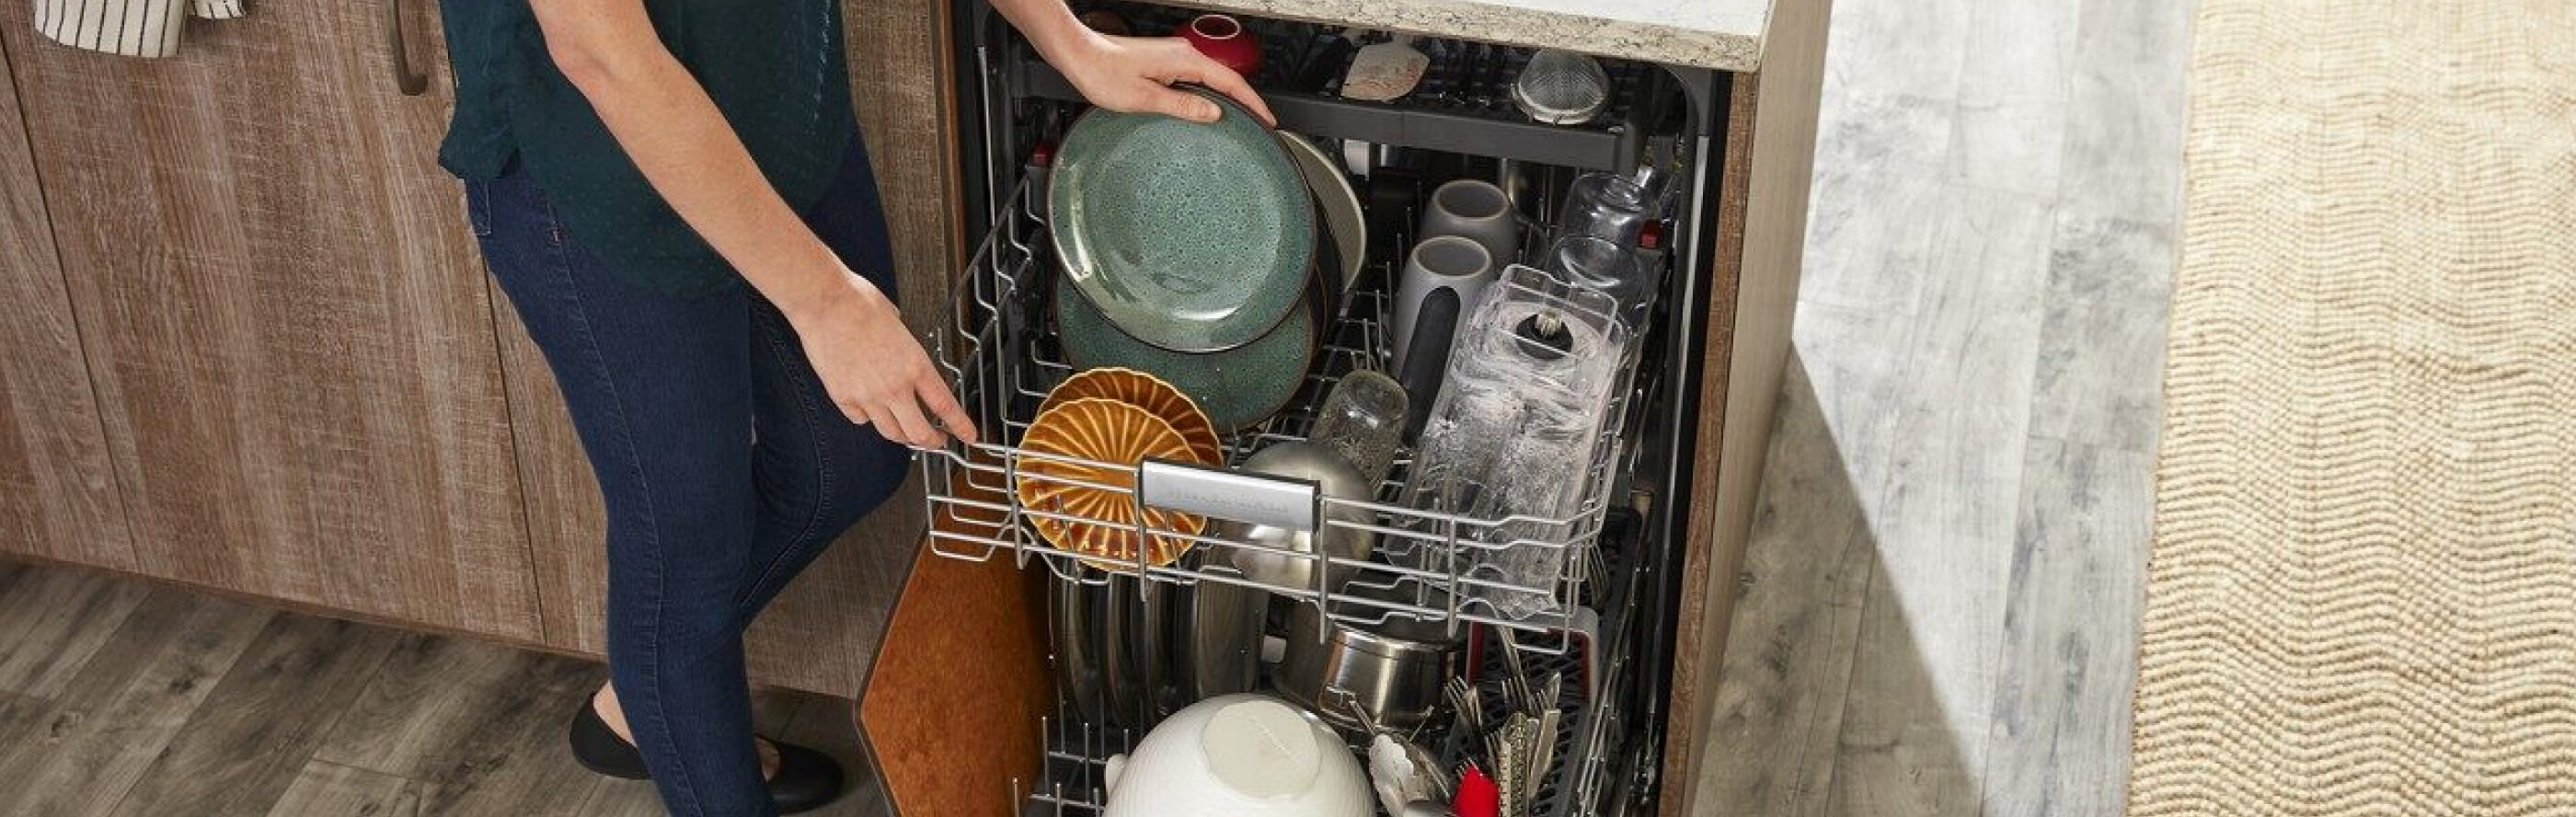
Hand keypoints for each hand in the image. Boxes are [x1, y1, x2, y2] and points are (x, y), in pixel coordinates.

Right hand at [785, 275, 978, 448]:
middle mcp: (894, 386)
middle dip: (932, 442)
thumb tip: (902, 346)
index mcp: (915, 364)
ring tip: (904, 431)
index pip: (945, 405)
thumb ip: (904, 343)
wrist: (825, 302)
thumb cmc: (858, 302)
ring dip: (901, 435)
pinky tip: (867, 410)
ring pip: (890, 432)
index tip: (968, 435)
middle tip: (935, 441)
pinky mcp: (843, 397)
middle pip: (919, 432)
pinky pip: (859, 419)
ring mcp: (868, 395)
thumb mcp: (897, 321)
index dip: (960, 426)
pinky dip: (866, 418)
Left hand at [1039, 31, 1276, 125]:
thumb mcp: (1145, 98)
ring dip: (1228, 98)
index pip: (1231, 82)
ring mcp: (1174, 56)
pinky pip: (1197, 78)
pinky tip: (1207, 109)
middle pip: (1226, 78)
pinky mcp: (1164, 61)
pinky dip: (1209, 94)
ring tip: (1240, 121)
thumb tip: (1213, 114)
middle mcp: (1183, 54)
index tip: (1268, 119)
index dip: (1253, 103)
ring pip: (1212, 78)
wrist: (1079, 54)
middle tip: (1260, 125)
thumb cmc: (1103, 73)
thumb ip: (1182, 106)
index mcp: (1184, 60)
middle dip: (1246, 101)